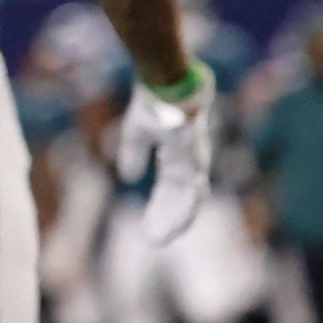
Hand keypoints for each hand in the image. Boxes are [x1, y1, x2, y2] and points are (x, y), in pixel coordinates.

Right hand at [116, 77, 213, 241]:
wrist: (167, 81)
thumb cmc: (154, 101)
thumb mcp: (137, 131)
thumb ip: (134, 153)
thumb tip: (128, 177)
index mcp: (176, 157)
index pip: (170, 191)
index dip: (160, 210)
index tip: (148, 228)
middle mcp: (189, 164)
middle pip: (180, 201)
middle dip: (165, 221)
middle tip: (151, 241)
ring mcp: (194, 163)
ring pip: (188, 202)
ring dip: (174, 222)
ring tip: (158, 239)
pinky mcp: (193, 160)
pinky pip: (191, 193)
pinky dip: (183, 211)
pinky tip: (174, 223)